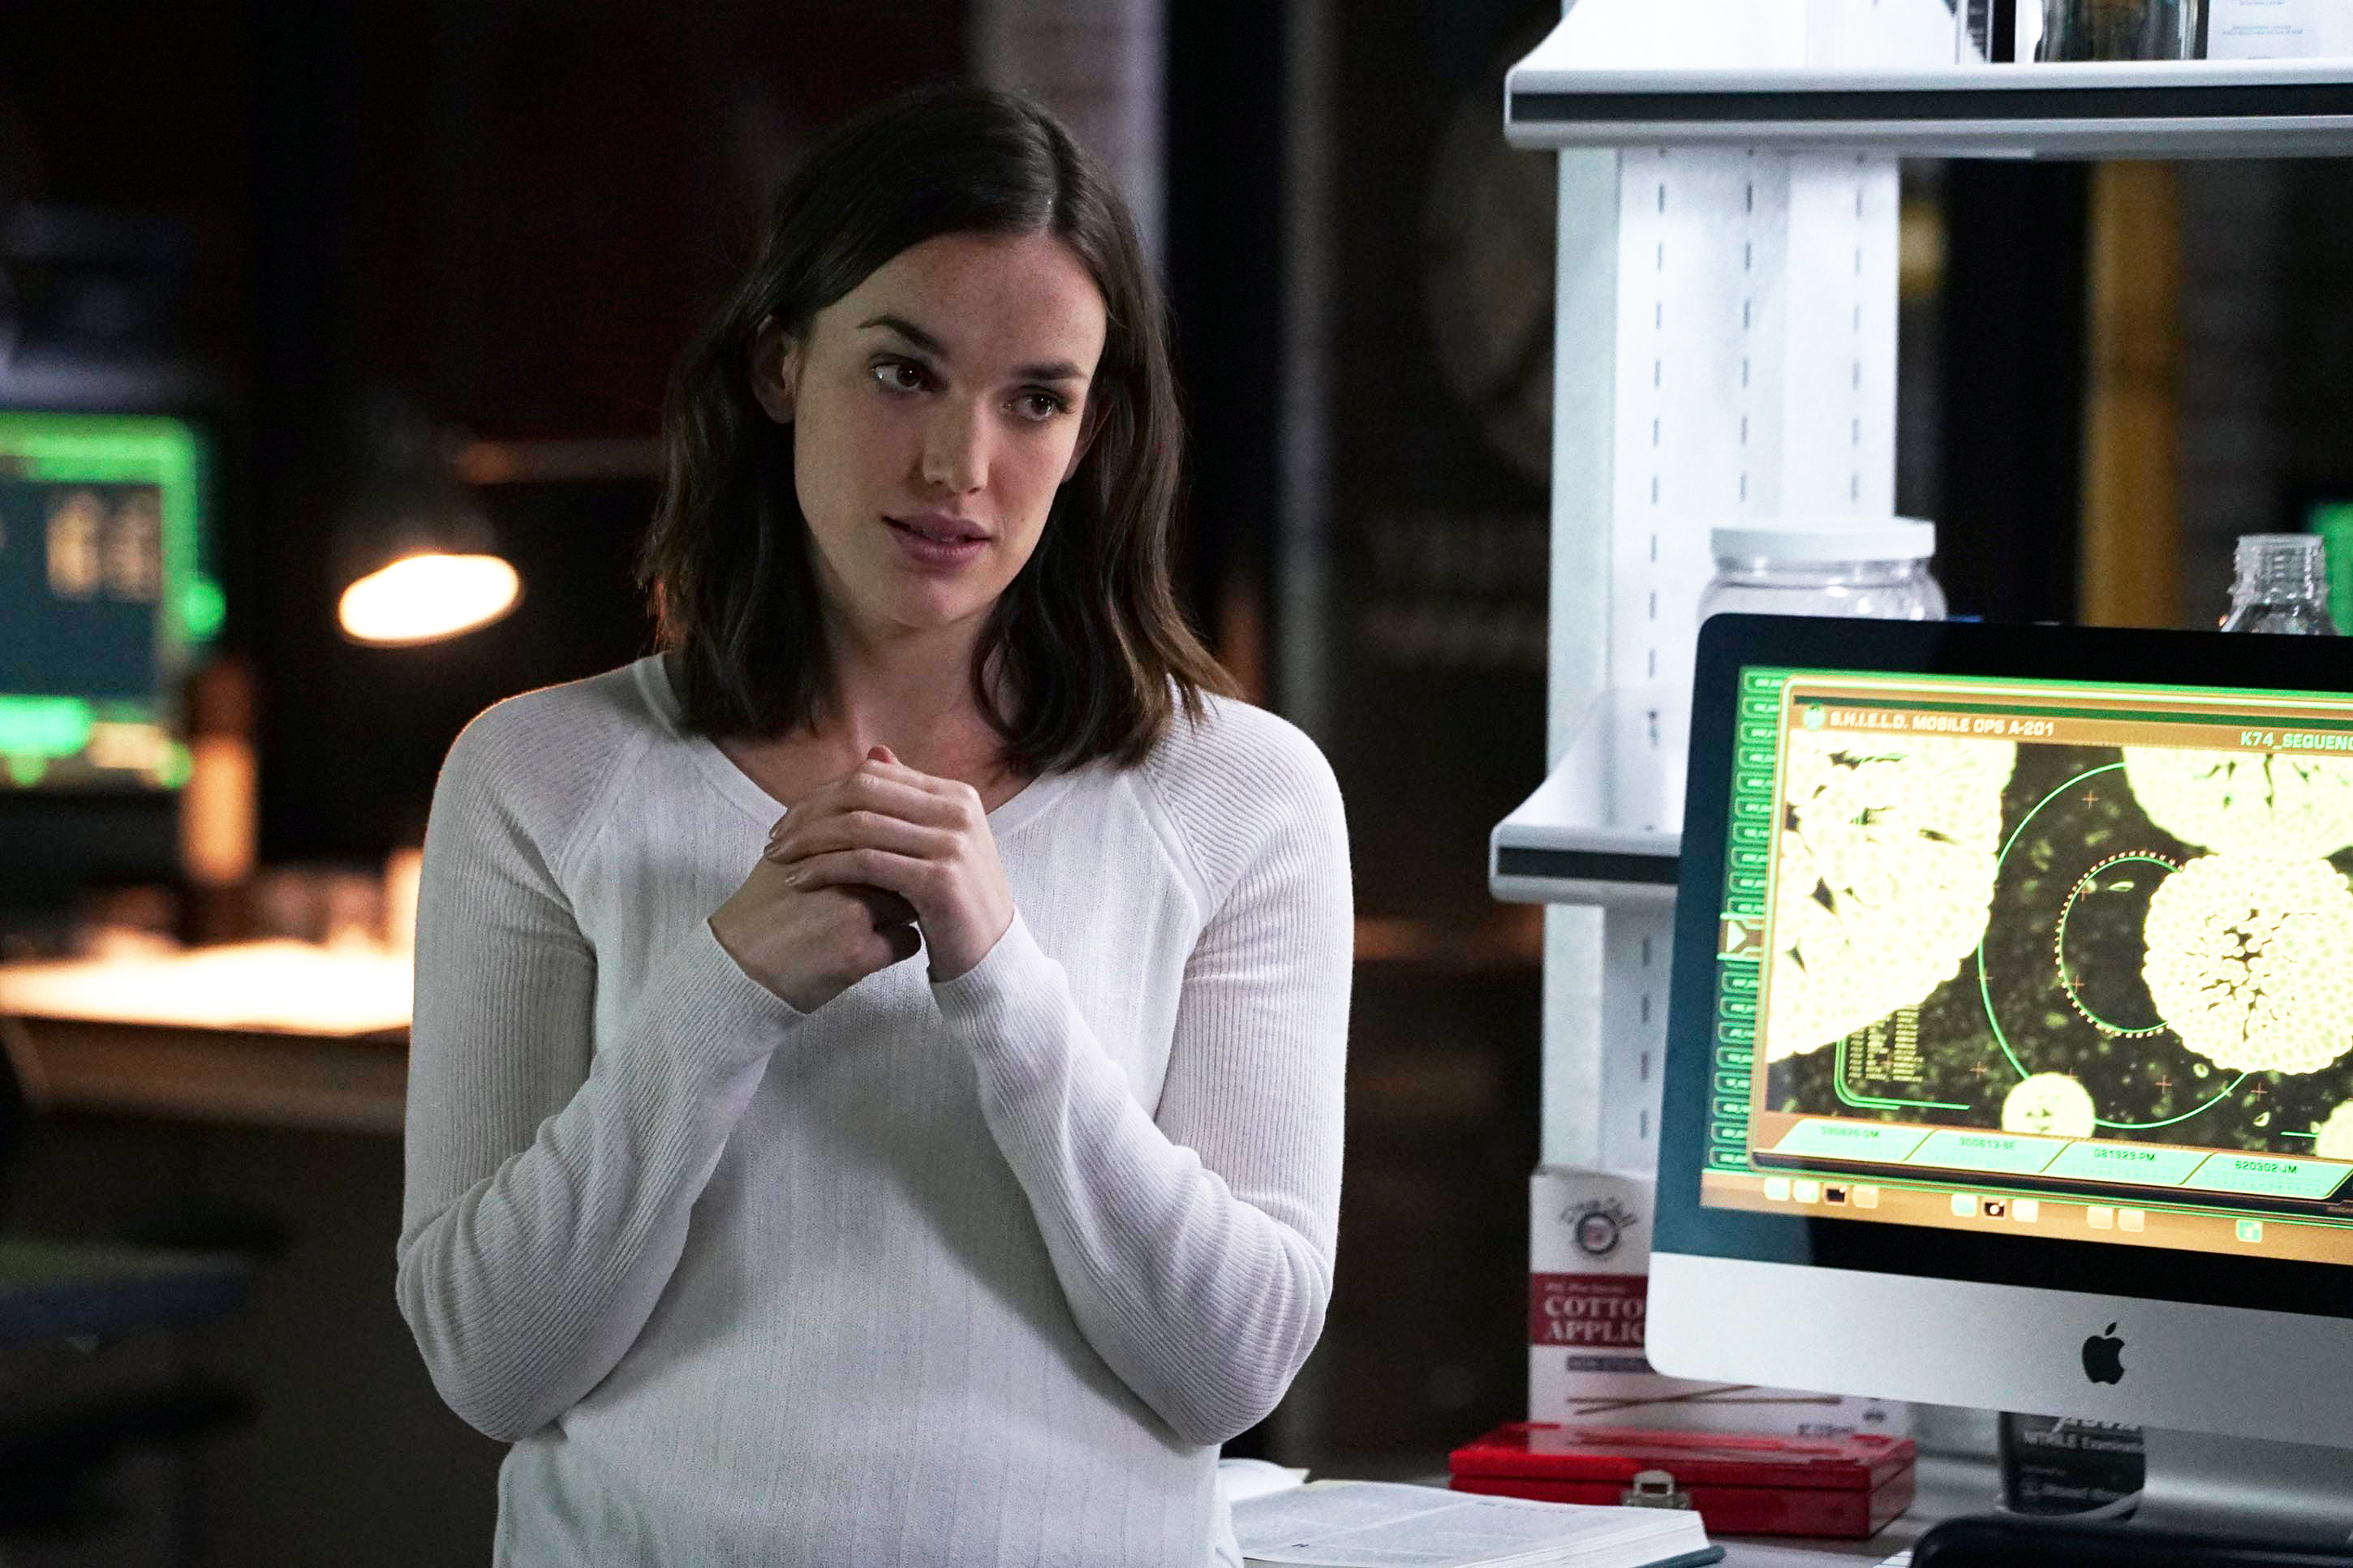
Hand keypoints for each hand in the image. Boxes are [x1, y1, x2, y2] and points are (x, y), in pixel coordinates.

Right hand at [707, 847, 922, 1013]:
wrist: (737, 968)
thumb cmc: (762, 912)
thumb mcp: (783, 858)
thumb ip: (820, 832)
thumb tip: (859, 810)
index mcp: (824, 847)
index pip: (887, 832)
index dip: (891, 851)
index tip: (886, 867)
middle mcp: (842, 875)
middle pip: (904, 866)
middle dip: (903, 879)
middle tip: (891, 895)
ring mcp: (854, 915)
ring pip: (912, 903)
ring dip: (905, 911)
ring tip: (877, 924)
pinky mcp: (860, 956)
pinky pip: (909, 942)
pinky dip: (899, 946)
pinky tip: (876, 950)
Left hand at [762, 745, 1014, 982]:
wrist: (992, 957)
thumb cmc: (954, 903)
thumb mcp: (936, 843)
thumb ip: (908, 800)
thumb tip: (875, 755)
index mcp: (956, 795)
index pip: (873, 775)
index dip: (822, 793)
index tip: (789, 819)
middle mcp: (957, 810)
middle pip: (862, 793)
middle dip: (809, 814)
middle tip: (776, 839)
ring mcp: (952, 843)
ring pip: (859, 826)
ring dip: (810, 841)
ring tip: (780, 859)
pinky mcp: (940, 878)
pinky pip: (866, 863)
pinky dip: (825, 869)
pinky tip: (801, 881)